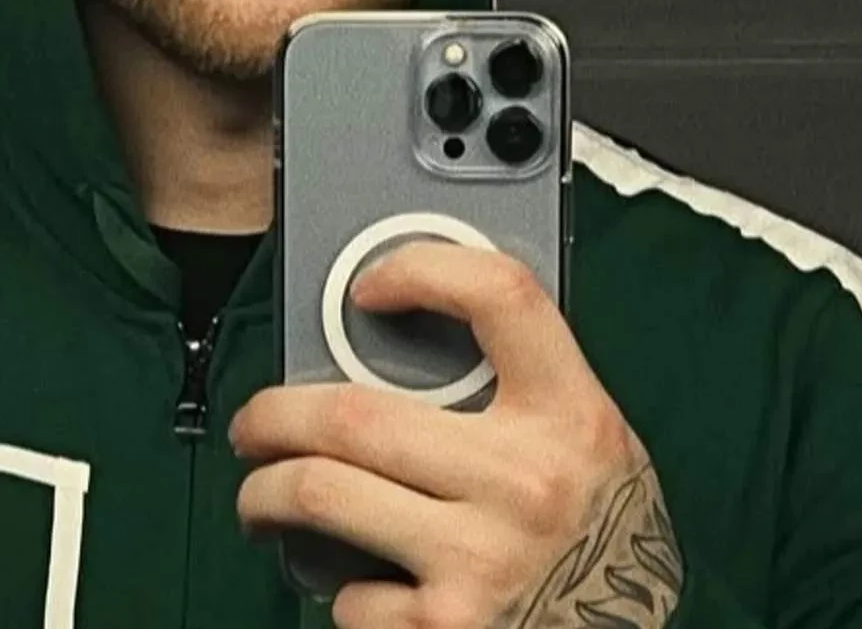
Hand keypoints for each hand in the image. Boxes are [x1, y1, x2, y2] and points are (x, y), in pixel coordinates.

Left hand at [228, 241, 683, 628]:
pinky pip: (350, 594)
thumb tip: (401, 345)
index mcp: (571, 417)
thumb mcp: (590, 447)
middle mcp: (527, 480)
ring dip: (265, 493)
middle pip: (354, 414)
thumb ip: (519, 393)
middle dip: (274, 415)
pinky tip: (357, 583)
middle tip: (256, 425)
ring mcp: (483, 557)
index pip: (500, 296)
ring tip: (262, 497)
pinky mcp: (448, 627)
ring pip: (320, 493)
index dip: (422, 269)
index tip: (369, 287)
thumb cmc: (606, 544)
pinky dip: (340, 589)